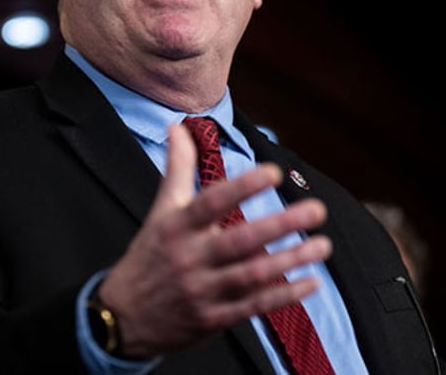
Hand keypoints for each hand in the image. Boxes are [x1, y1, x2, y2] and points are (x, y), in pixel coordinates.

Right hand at [97, 122, 331, 357]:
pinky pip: (253, 306)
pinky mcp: (213, 318)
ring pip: (252, 275)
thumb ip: (176, 168)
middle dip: (279, 225)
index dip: (242, 188)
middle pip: (239, 240)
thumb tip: (177, 126)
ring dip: (290, 260)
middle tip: (316, 209)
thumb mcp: (160, 210)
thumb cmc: (150, 254)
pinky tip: (311, 281)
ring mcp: (202, 290)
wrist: (123, 316)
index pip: (210, 203)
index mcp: (177, 226)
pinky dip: (284, 295)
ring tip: (322, 245)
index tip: (274, 173)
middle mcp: (190, 257)